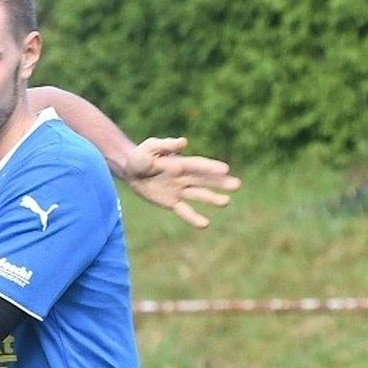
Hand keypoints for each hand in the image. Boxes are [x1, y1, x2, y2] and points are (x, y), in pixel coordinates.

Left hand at [124, 137, 241, 228]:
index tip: (225, 169)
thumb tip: (184, 142)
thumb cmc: (141, 155)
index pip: (198, 166)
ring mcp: (178, 190)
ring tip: (226, 202)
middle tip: (237, 185)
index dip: (210, 168)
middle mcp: (183, 177)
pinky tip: (205, 225)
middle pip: (204, 180)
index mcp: (180, 163)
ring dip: (212, 198)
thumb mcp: (151, 147)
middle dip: (220, 182)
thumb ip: (166, 145)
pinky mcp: (171, 202)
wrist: (130, 170)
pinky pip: (184, 210)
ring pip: (198, 195)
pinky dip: (193, 217)